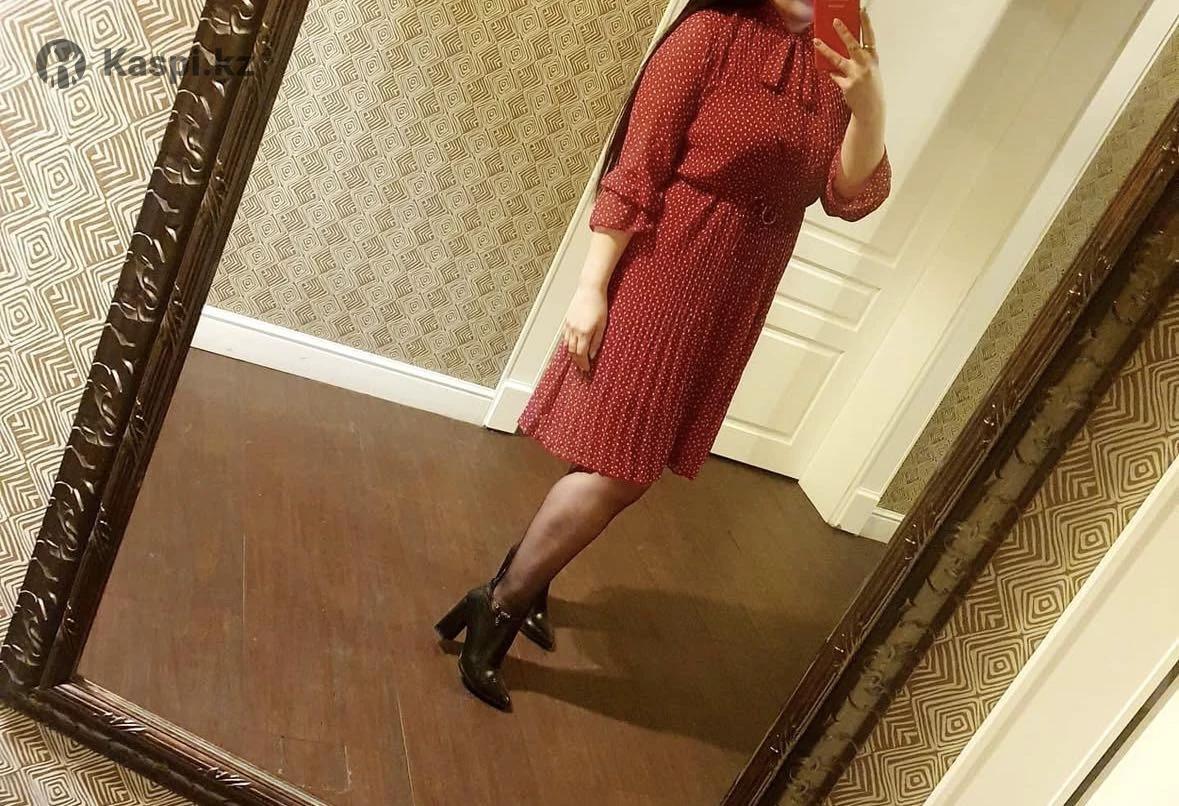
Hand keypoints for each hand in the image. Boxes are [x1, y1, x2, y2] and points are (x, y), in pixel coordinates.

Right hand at [561, 285, 607, 372]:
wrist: (590, 290)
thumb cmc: (599, 305)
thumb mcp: (602, 325)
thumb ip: (597, 341)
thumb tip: (593, 354)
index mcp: (584, 332)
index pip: (581, 354)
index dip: (583, 363)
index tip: (586, 368)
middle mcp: (574, 330)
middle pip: (572, 351)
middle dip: (577, 361)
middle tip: (581, 367)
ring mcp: (569, 325)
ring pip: (567, 345)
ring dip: (571, 354)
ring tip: (577, 359)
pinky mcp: (566, 320)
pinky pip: (565, 337)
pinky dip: (567, 344)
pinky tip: (572, 346)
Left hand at [814, 9, 884, 125]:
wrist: (871, 109)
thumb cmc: (870, 87)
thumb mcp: (870, 69)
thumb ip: (860, 58)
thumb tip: (844, 45)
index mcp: (873, 58)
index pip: (870, 37)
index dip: (866, 23)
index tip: (862, 11)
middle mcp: (865, 65)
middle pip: (852, 45)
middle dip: (843, 32)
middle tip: (834, 20)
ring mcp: (855, 76)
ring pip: (837, 59)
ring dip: (825, 49)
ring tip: (816, 41)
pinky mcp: (846, 86)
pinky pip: (834, 75)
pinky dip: (832, 73)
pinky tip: (830, 72)